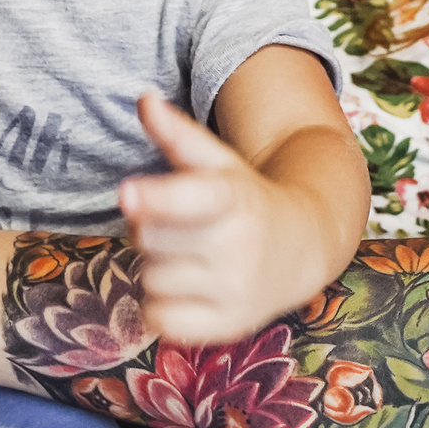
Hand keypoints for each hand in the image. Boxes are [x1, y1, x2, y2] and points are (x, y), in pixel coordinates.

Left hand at [120, 95, 312, 344]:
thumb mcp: (219, 163)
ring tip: (189, 257)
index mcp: (234, 197)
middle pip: (149, 239)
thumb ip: (179, 134)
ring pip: (150, 281)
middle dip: (149, 230)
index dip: (156, 197)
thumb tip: (143, 100)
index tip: (126, 193)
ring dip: (157, 268)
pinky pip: (160, 321)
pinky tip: (187, 289)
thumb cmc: (246, 200)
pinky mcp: (228, 327)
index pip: (191, 198)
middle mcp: (239, 246)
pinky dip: (162, 308)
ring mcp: (235, 291)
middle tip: (178, 226)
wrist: (303, 248)